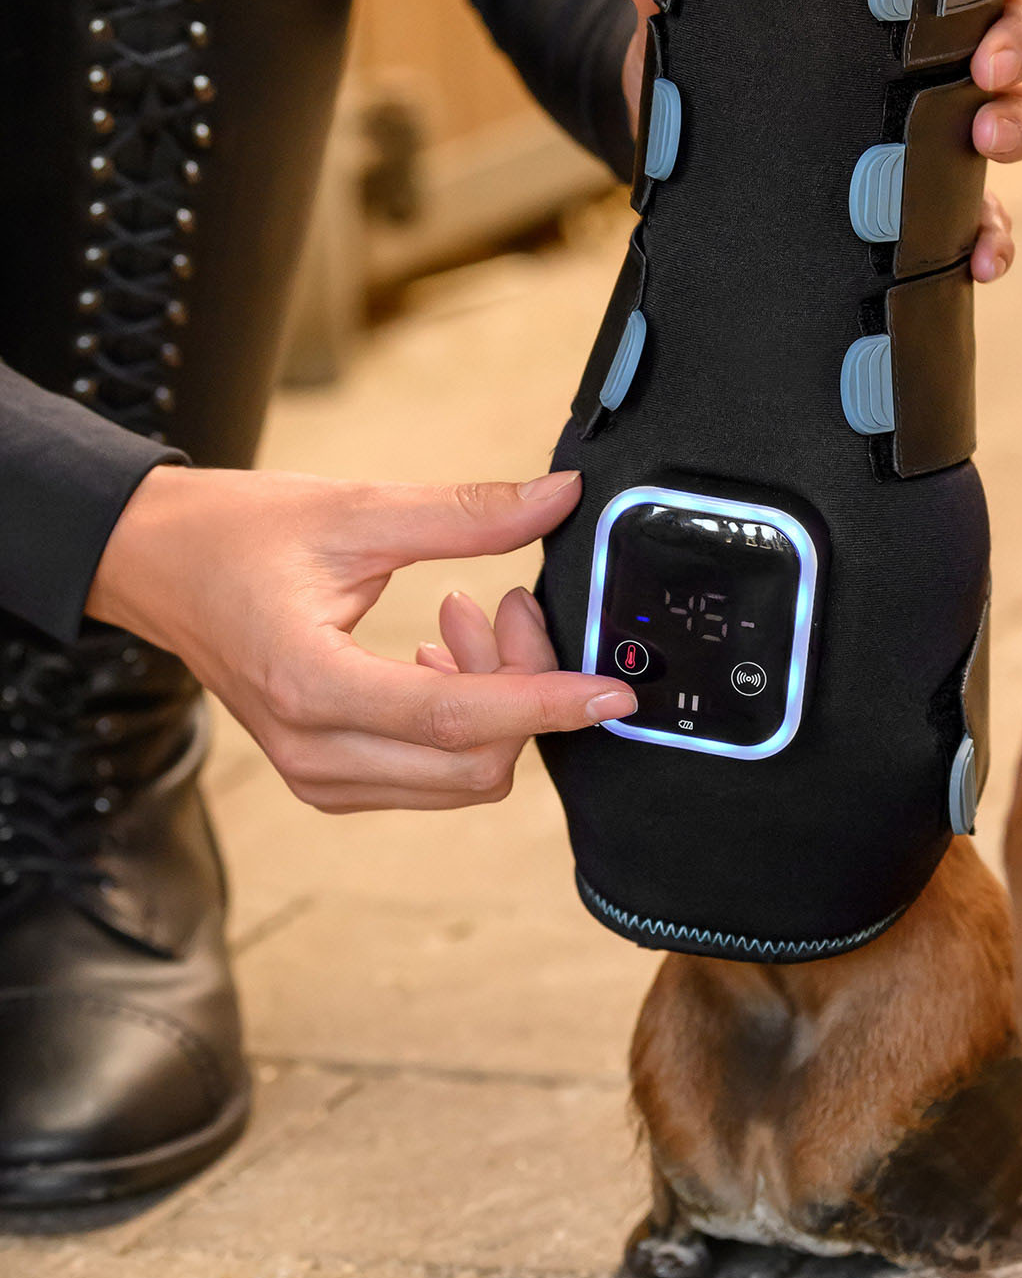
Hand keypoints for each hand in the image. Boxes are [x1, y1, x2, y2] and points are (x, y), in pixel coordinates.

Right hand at [86, 466, 635, 812]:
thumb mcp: (355, 510)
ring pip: (458, 778)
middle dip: (523, 690)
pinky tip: (444, 651)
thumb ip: (466, 513)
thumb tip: (559, 499)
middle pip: (472, 764)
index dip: (547, 704)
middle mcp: (313, 749)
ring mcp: (317, 772)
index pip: (458, 718)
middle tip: (508, 604)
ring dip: (495, 703)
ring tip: (468, 612)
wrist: (152, 563)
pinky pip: (428, 775)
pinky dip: (463, 721)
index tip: (613, 690)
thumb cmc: (235, 535)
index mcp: (311, 685)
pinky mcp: (326, 774)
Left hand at [616, 0, 1021, 286]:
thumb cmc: (709, 70)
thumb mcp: (688, 31)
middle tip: (986, 65)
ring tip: (986, 142)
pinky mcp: (927, 208)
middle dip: (1021, 42)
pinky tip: (982, 259)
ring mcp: (939, 133)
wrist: (686, 154)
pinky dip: (995, 241)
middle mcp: (936, 58)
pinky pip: (983, 223)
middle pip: (1019, 31)